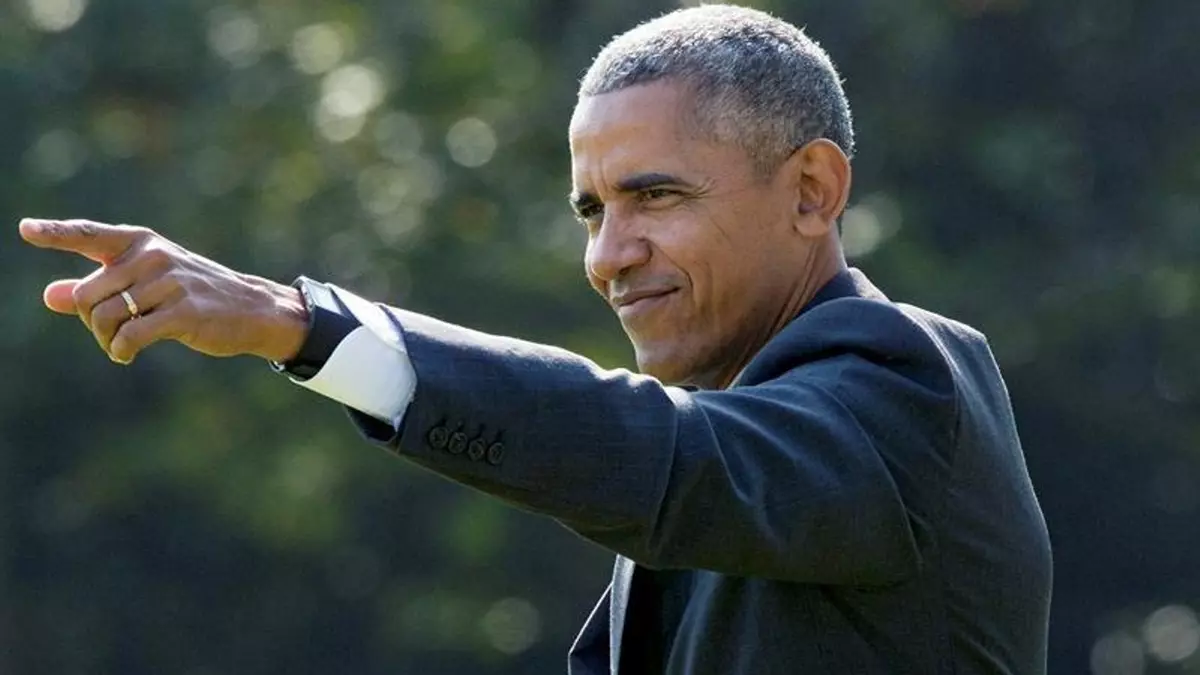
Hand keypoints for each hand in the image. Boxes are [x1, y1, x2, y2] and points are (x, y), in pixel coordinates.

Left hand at [19, 218, 308, 364]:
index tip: (24, 229)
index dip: (56, 234)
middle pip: (89, 294)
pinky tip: (126, 355)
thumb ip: (99, 288)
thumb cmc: (194, 295)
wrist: (252, 309)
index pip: (90, 235)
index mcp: (141, 243)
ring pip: (107, 317)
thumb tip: (51, 296)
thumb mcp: (146, 285)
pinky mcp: (182, 311)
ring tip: (121, 347)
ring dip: (106, 340)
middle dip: (92, 322)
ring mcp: (169, 282)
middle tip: (110, 335)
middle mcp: (152, 256)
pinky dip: (120, 350)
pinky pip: (129, 336)